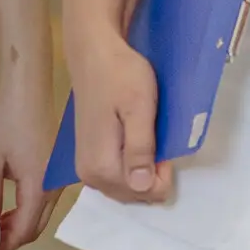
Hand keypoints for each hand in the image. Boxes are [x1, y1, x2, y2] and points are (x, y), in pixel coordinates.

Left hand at [0, 80, 64, 249]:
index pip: (24, 230)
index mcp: (39, 186)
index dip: (4, 246)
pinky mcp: (58, 168)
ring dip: (21, 225)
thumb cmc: (7, 121)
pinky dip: (28, 210)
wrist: (28, 89)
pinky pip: (45, 201)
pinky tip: (11, 208)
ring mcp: (60, 177)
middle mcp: (55, 186)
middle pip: (37, 227)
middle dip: (13, 239)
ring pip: (43, 215)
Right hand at [61, 34, 175, 204]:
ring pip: (126, 187)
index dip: (164, 172)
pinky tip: (137, 142)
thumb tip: (142, 186)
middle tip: (157, 137)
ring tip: (149, 138)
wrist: (94, 54)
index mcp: (101, 167)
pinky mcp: (87, 157)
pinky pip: (117, 177)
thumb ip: (140, 149)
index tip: (163, 142)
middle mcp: (89, 176)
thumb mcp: (139, 108)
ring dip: (143, 171)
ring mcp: (85, 168)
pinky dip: (132, 167)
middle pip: (135, 195)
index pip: (147, 193)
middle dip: (154, 174)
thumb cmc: (120, 75)